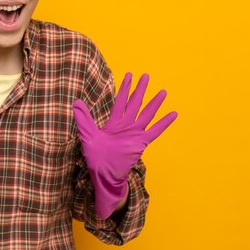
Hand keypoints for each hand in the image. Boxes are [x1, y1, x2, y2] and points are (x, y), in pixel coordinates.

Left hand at [72, 73, 177, 218]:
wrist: (104, 173)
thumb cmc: (95, 157)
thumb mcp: (86, 135)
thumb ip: (83, 119)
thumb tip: (76, 102)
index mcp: (114, 122)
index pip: (120, 101)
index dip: (125, 88)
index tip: (129, 76)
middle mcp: (126, 125)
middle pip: (135, 103)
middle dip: (140, 89)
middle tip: (146, 76)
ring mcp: (134, 133)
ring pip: (146, 114)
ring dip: (154, 103)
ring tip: (163, 92)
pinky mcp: (141, 142)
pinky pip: (155, 130)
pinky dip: (164, 122)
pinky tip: (173, 114)